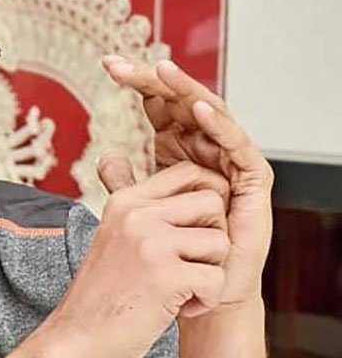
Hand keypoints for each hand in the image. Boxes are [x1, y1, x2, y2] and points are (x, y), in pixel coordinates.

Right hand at [53, 161, 229, 357]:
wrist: (77, 340)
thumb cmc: (102, 295)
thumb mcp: (114, 237)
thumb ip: (137, 208)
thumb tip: (115, 156)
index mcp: (124, 202)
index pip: (188, 173)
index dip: (206, 202)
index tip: (195, 231)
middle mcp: (136, 214)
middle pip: (212, 202)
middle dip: (213, 237)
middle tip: (189, 264)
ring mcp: (151, 243)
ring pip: (221, 241)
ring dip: (210, 272)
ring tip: (181, 289)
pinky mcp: (166, 275)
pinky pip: (218, 279)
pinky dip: (206, 301)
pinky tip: (178, 308)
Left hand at [101, 56, 273, 306]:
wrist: (202, 292)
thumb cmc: (176, 251)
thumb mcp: (142, 210)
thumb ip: (125, 181)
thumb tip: (104, 155)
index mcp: (180, 147)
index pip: (159, 103)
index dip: (138, 82)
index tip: (107, 64)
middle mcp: (206, 147)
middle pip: (182, 101)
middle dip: (155, 79)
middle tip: (124, 65)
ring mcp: (230, 160)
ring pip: (210, 114)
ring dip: (186, 91)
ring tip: (162, 71)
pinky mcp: (253, 179)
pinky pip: (237, 146)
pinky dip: (218, 126)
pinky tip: (197, 110)